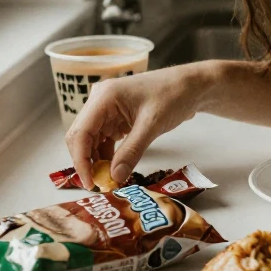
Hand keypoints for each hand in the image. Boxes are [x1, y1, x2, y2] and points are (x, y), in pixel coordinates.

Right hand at [65, 65, 201, 188]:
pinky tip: (114, 168)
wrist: (191, 85)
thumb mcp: (152, 125)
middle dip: (87, 162)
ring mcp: (107, 108)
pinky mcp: (116, 116)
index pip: (80, 133)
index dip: (81, 160)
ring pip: (91, 139)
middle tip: (98, 184)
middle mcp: (100, 101)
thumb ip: (132, 151)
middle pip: (81, 137)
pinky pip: (104, 138)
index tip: (90, 182)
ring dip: (96, 160)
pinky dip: (107, 154)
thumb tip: (115, 177)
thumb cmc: (173, 95)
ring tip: (107, 179)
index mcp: (104, 97)